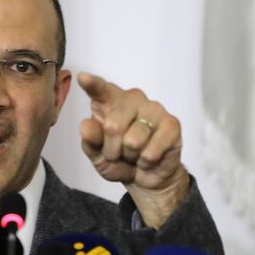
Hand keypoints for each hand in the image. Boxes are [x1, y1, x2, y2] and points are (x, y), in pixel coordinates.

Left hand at [78, 72, 188, 228]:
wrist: (146, 176)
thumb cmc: (118, 159)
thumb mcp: (97, 155)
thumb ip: (90, 140)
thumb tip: (85, 126)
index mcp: (110, 102)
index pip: (100, 90)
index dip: (92, 84)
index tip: (82, 77)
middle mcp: (133, 99)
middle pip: (113, 126)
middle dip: (112, 150)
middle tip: (118, 153)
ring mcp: (154, 109)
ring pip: (133, 141)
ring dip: (130, 157)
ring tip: (135, 154)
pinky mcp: (172, 124)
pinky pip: (150, 151)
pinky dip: (145, 162)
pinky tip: (149, 158)